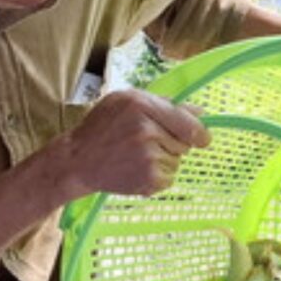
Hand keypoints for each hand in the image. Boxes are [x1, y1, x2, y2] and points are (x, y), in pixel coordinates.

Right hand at [56, 90, 210, 197]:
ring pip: (177, 161)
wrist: (77, 161)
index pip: (187, 121)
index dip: (199, 133)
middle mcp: (146, 129)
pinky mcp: (149, 178)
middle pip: (185, 143)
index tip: (202, 139)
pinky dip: (158, 177)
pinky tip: (136, 169)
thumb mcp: (125, 101)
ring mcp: (148, 156)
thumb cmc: (102, 128)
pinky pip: (169, 178)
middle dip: (173, 144)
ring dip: (164, 161)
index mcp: (141, 105)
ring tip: (136, 157)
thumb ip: (163, 103)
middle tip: (145, 144)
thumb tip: (200, 113)